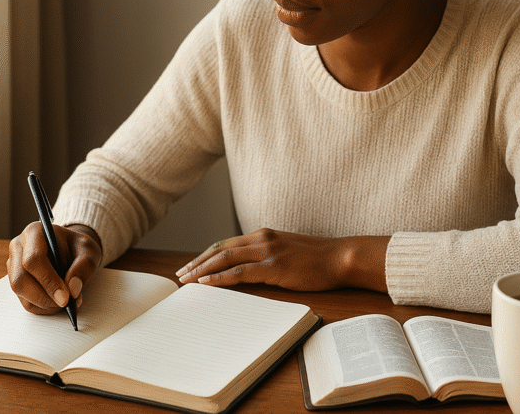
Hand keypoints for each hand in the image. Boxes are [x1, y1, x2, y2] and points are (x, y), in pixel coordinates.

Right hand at [7, 222, 102, 314]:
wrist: (71, 249)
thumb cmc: (77, 247)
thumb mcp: (89, 251)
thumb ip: (84, 267)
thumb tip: (73, 289)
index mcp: (34, 232)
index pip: (33, 260)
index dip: (48, 281)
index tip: (65, 297)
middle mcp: (18, 247)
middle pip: (20, 279)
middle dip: (44, 297)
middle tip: (65, 304)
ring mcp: (13, 265)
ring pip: (20, 292)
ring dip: (44, 303)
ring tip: (65, 302)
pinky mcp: (16, 280)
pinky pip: (24, 300)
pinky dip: (42, 306)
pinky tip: (57, 302)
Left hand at [175, 228, 389, 293]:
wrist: (339, 257)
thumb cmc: (317, 258)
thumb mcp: (286, 252)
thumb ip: (266, 256)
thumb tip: (247, 271)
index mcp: (263, 234)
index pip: (225, 244)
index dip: (205, 255)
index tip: (190, 266)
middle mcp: (261, 238)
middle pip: (219, 249)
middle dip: (197, 263)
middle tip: (180, 276)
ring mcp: (267, 251)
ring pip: (224, 258)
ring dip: (202, 270)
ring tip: (186, 281)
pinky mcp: (273, 266)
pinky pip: (240, 272)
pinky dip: (220, 278)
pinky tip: (207, 284)